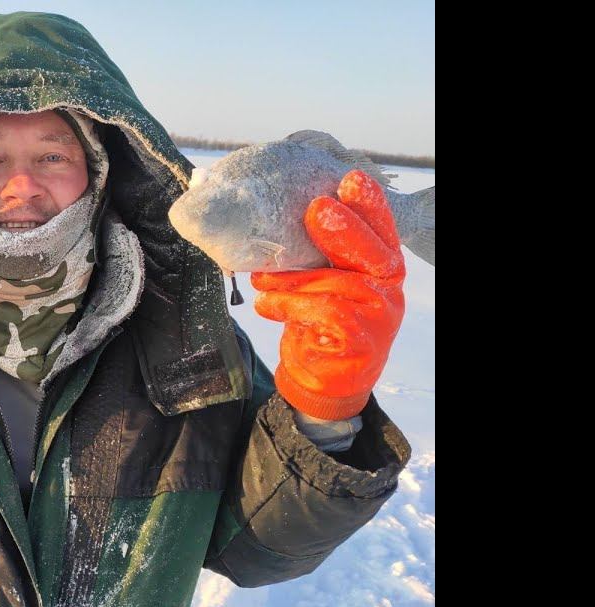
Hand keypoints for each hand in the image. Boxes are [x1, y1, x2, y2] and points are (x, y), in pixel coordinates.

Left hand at [251, 169, 404, 419]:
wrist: (322, 381)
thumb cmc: (319, 323)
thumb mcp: (320, 283)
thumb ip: (315, 255)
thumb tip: (271, 220)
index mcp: (380, 267)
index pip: (381, 231)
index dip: (370, 206)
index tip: (352, 179)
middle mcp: (387, 289)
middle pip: (370, 253)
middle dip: (343, 229)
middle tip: (317, 208)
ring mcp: (379, 316)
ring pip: (334, 285)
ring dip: (290, 281)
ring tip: (263, 280)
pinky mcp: (361, 341)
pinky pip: (322, 313)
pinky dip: (288, 306)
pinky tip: (267, 308)